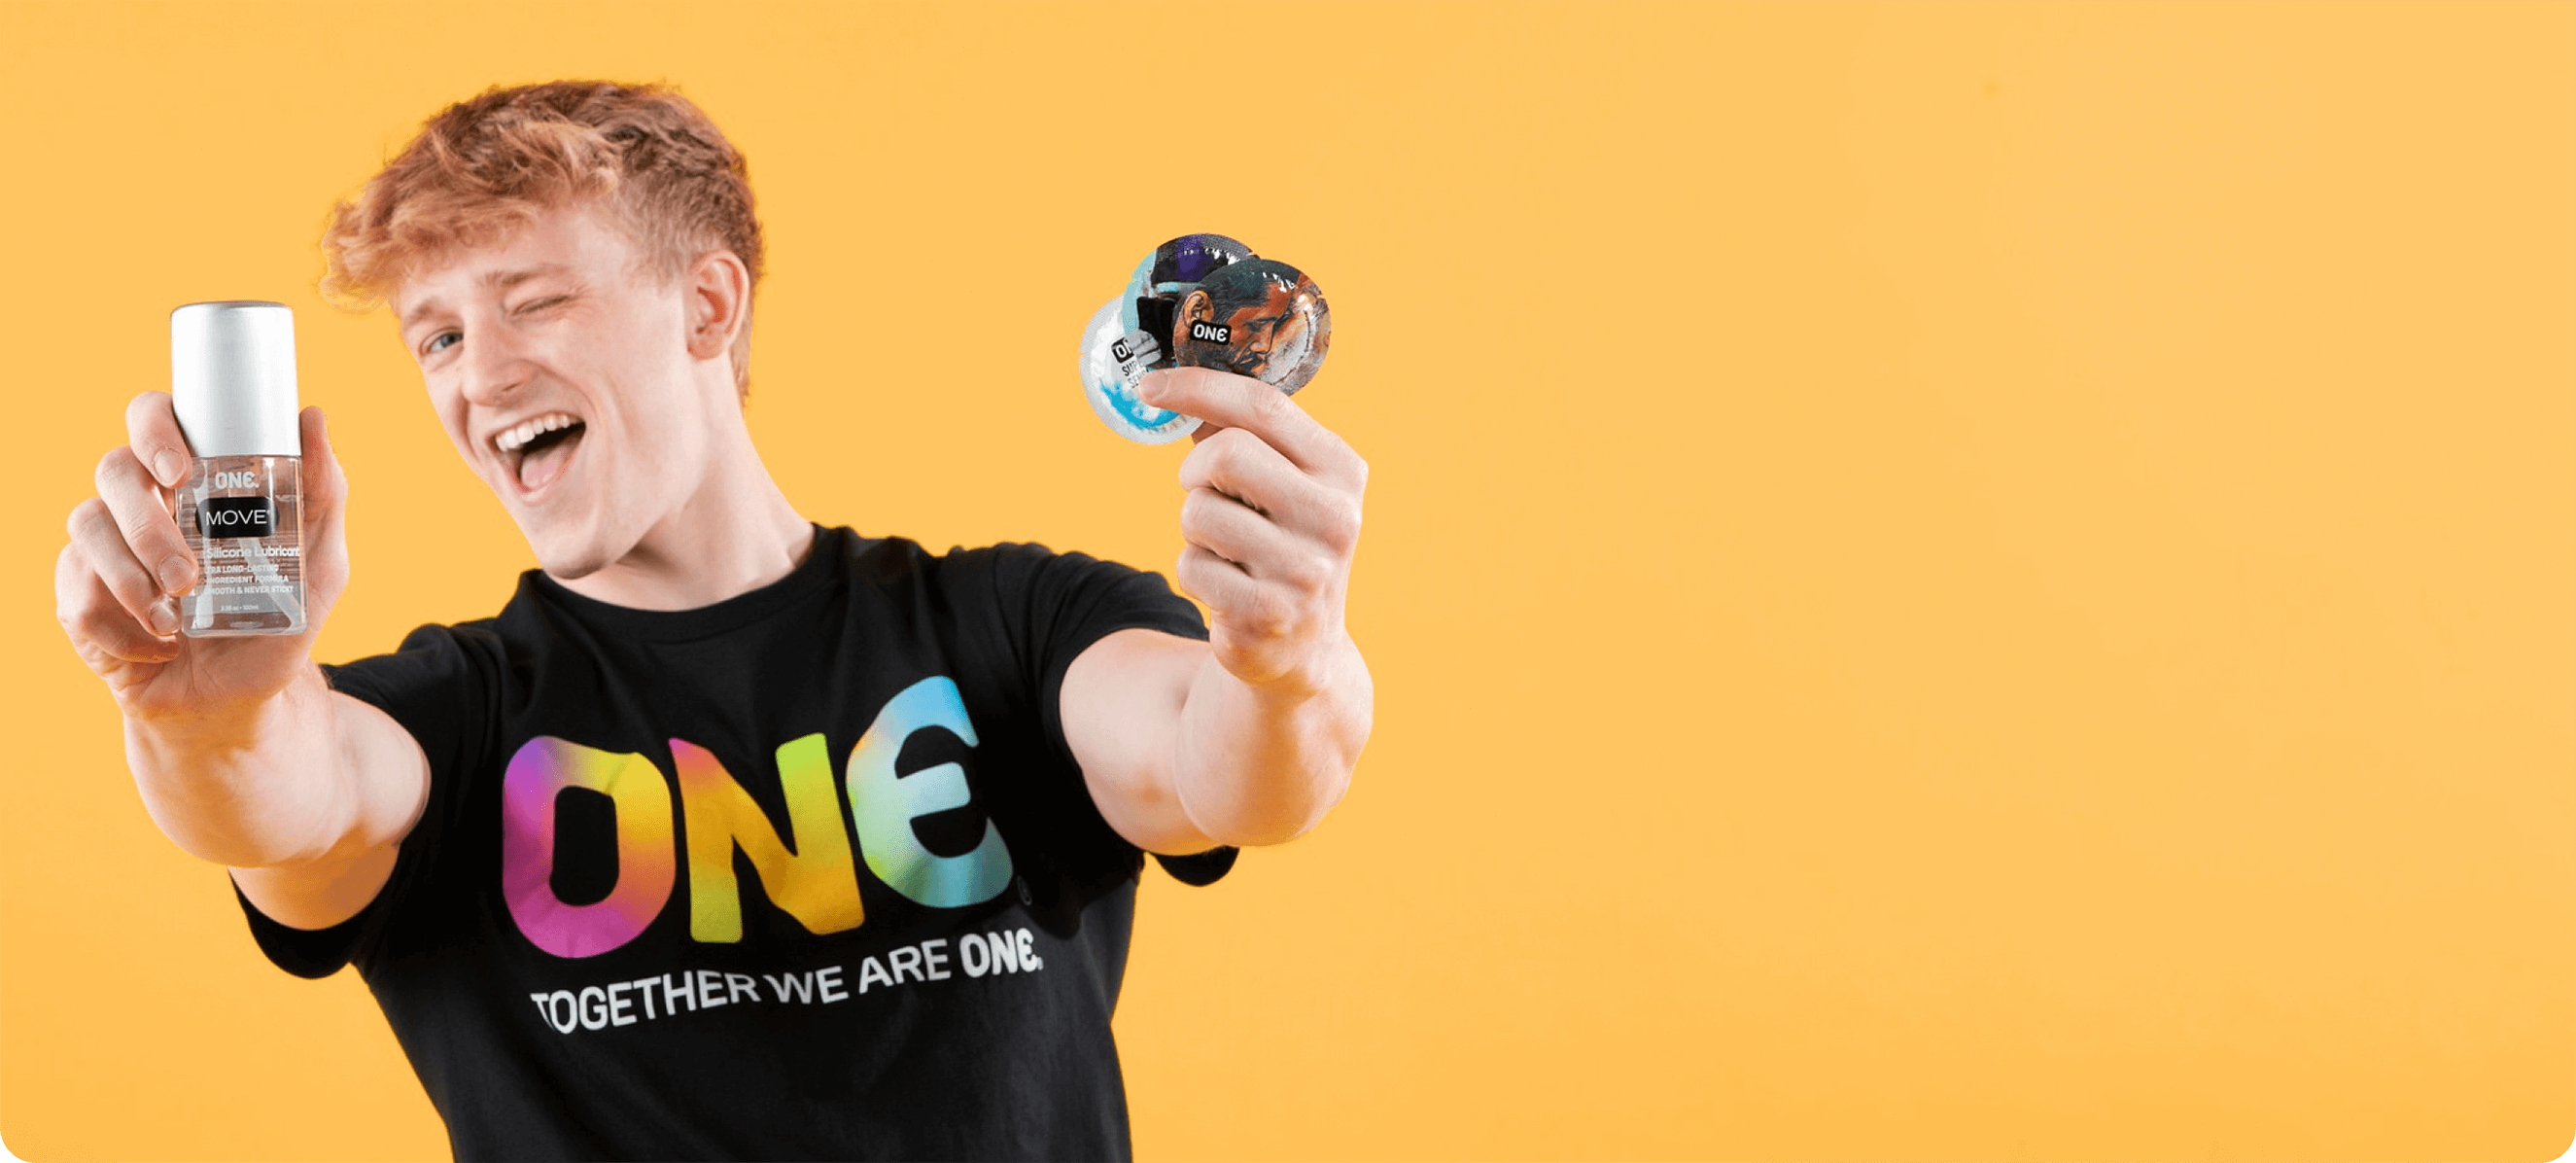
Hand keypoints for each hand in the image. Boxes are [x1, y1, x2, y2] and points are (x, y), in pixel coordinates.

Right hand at [56, 393, 350, 722]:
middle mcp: (142, 502)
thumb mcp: (318, 565)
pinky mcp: (79, 597)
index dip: (154, 427)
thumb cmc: (277, 620)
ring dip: (133, 581)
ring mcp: (103, 548)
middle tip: (186, 574)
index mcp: (192, 480)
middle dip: (148, 524)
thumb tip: (312, 417)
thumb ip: (322, 495)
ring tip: (178, 620)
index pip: (153, 417)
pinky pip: (79, 596)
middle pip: (113, 469)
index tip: (179, 469)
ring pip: (88, 528)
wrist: (239, 699)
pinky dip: (124, 629)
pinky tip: (159, 647)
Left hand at [1136, 368, 1366, 695]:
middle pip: (1225, 453)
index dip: (1197, 387)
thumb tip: (1174, 383)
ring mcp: (1305, 570)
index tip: (1150, 386)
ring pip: (1198, 512)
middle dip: (1196, 471)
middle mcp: (1334, 518)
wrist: (1303, 647)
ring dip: (1194, 528)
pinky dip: (1193, 572)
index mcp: (1342, 472)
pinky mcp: (1267, 614)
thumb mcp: (1282, 485)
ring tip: (1226, 549)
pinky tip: (1225, 587)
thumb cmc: (1281, 545)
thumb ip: (1240, 433)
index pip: (1264, 406)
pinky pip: (1190, 565)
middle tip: (1205, 491)